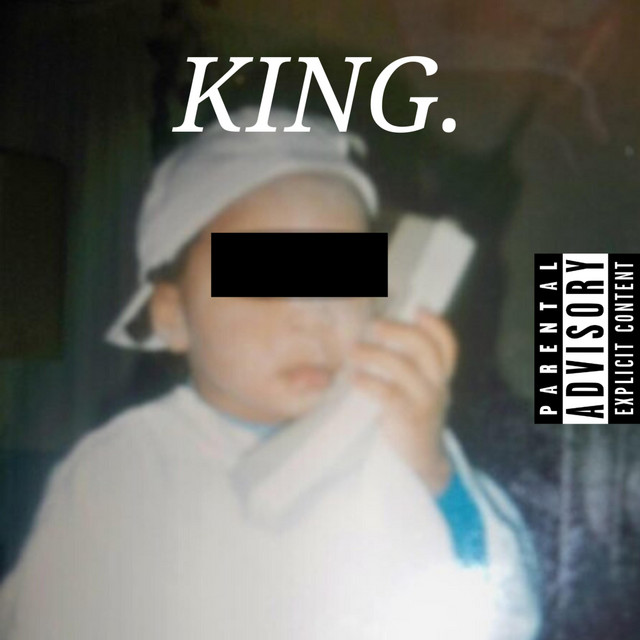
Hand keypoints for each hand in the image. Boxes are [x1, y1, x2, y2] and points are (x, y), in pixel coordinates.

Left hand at [347, 308, 457, 493]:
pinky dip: (369, 383)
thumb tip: (377, 338)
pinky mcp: (408, 420)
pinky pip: (389, 395)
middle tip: (374, 326)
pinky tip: (354, 378)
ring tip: (354, 351)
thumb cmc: (410, 420)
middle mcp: (438, 387)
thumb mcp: (417, 392)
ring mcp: (425, 404)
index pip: (448, 346)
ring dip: (376, 355)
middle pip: (425, 350)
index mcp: (440, 378)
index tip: (418, 309)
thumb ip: (407, 368)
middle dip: (399, 332)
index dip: (436, 325)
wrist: (420, 464)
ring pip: (404, 369)